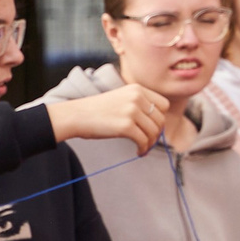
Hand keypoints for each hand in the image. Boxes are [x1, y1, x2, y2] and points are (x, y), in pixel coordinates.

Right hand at [47, 83, 166, 154]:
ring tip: (142, 148)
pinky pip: (144, 141)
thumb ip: (138, 104)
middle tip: (148, 142)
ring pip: (154, 132)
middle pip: (160, 119)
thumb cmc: (95, 110)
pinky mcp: (126, 126)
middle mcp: (137, 98)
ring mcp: (132, 111)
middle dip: (156, 133)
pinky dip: (143, 149)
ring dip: (150, 143)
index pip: (163, 104)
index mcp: (137, 89)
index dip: (160, 118)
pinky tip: (137, 151)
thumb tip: (156, 123)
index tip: (152, 127)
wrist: (76, 115)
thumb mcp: (120, 98)